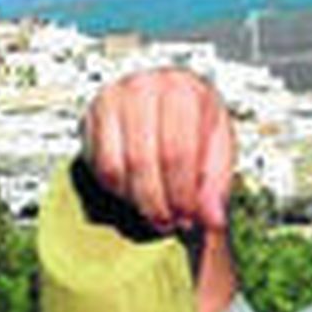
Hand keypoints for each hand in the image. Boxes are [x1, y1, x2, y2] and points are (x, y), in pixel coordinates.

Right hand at [81, 69, 236, 235]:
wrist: (169, 99)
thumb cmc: (196, 124)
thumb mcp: (218, 150)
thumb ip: (217, 186)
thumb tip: (213, 222)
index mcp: (184, 91)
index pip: (177, 152)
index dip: (181, 194)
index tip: (187, 219)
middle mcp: (145, 87)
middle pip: (143, 161)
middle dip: (157, 204)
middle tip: (168, 224)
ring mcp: (114, 97)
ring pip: (117, 166)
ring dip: (137, 202)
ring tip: (155, 216)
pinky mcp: (93, 114)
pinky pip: (100, 166)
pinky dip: (118, 191)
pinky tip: (136, 197)